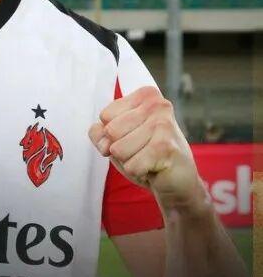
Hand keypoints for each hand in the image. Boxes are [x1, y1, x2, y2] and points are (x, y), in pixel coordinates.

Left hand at [89, 86, 203, 209]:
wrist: (178, 181)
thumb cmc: (146, 156)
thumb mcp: (118, 140)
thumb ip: (100, 132)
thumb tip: (98, 130)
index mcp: (146, 96)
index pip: (105, 115)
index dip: (111, 135)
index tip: (132, 138)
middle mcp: (157, 105)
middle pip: (110, 132)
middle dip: (119, 150)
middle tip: (141, 151)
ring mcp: (163, 125)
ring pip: (118, 150)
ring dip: (129, 161)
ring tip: (148, 159)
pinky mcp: (166, 147)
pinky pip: (131, 166)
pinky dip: (138, 172)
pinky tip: (155, 168)